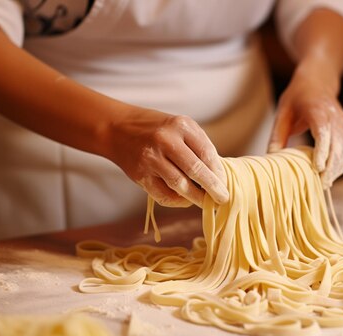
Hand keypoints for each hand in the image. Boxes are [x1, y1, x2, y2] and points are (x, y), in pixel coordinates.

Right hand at [105, 109, 228, 207]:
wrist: (117, 129)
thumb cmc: (156, 129)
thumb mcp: (178, 127)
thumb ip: (197, 146)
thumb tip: (218, 175)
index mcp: (180, 125)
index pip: (207, 153)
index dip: (218, 172)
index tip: (225, 183)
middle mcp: (165, 140)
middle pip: (196, 170)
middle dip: (213, 188)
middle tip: (223, 199)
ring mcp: (151, 158)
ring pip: (180, 185)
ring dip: (196, 198)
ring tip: (206, 203)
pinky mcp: (140, 175)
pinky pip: (164, 195)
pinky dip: (178, 201)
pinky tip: (185, 200)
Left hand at [268, 61, 342, 188]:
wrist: (318, 82)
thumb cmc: (297, 97)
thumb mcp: (282, 112)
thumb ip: (278, 135)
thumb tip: (271, 158)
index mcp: (318, 110)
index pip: (323, 132)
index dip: (322, 151)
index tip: (318, 168)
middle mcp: (335, 116)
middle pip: (336, 145)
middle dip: (330, 167)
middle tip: (320, 185)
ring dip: (336, 169)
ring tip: (324, 185)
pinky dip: (340, 164)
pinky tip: (331, 176)